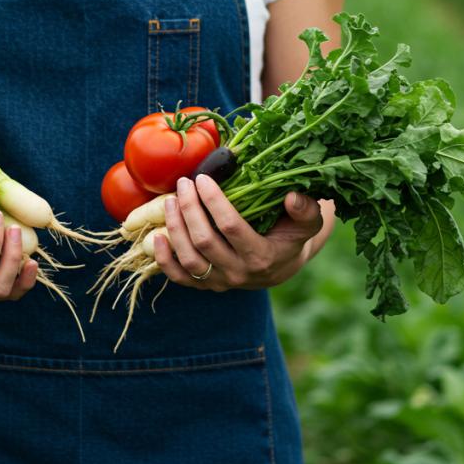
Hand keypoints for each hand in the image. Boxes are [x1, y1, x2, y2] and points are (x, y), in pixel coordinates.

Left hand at [154, 174, 332, 291]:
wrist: (281, 266)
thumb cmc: (291, 236)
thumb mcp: (308, 223)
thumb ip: (306, 210)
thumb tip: (291, 197)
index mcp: (262, 257)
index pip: (231, 228)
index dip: (214, 202)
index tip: (203, 178)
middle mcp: (239, 274)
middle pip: (204, 241)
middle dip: (190, 209)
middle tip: (183, 184)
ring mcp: (220, 282)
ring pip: (189, 259)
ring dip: (175, 228)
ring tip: (170, 200)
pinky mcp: (205, 286)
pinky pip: (179, 278)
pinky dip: (164, 259)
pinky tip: (156, 237)